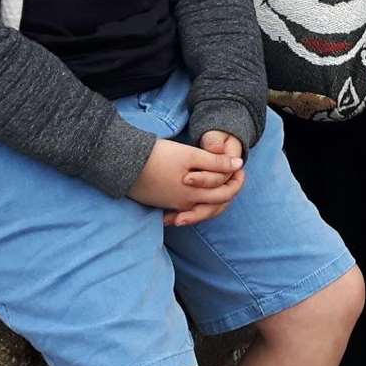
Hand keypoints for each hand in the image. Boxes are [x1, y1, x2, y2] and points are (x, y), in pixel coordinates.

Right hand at [130, 139, 245, 226]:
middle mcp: (185, 205)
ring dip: (213, 201)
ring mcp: (173, 206)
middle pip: (216, 204)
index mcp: (195, 194)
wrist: (124, 163)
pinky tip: (198, 197)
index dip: (237, 180)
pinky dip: (196, 205)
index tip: (240, 167)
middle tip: (234, 175)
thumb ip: (215, 163)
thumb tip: (239, 165)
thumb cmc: (159, 157)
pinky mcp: (162, 204)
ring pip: (201, 209)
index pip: (226, 193)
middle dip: (229, 190)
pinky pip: (186, 210)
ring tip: (220, 187)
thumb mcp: (190, 155)